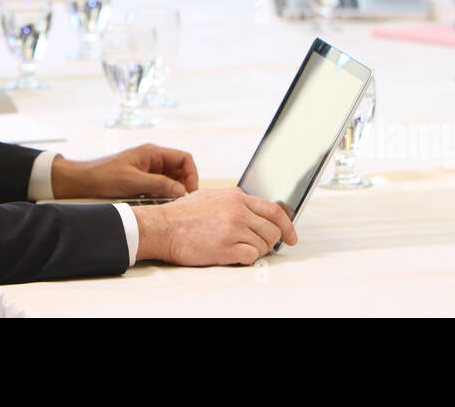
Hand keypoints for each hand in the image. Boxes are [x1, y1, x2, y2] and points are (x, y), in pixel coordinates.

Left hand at [50, 144, 198, 199]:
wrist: (82, 183)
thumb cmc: (104, 177)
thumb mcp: (133, 182)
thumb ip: (158, 185)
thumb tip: (182, 191)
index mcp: (153, 153)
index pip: (184, 159)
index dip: (192, 175)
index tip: (190, 193)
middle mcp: (153, 160)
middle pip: (180, 171)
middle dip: (182, 186)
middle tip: (180, 203)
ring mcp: (148, 171)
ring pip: (170, 182)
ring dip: (171, 194)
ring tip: (166, 205)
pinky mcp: (141, 183)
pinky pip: (159, 189)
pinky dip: (161, 198)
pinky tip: (154, 206)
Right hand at [131, 187, 296, 264]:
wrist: (163, 227)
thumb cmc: (182, 215)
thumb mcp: (212, 197)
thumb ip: (234, 202)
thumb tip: (253, 212)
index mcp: (236, 196)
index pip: (274, 210)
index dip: (287, 225)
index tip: (291, 237)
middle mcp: (237, 210)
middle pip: (273, 229)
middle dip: (272, 242)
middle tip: (261, 246)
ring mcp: (233, 228)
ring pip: (264, 244)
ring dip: (256, 250)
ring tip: (239, 249)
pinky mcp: (226, 247)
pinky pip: (251, 256)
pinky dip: (246, 258)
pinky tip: (233, 254)